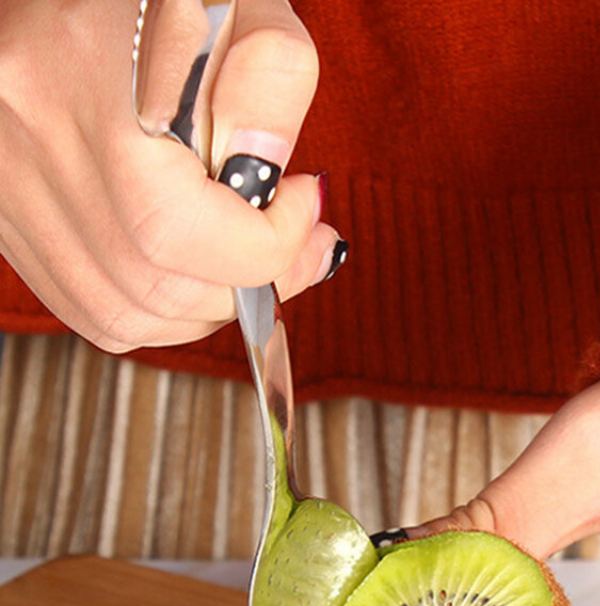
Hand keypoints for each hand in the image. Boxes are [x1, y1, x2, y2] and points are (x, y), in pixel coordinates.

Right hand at [0, 0, 338, 351]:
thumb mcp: (229, 3)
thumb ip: (268, 74)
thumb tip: (272, 178)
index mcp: (80, 84)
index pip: (176, 229)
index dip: (265, 244)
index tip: (305, 206)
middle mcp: (29, 149)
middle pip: (156, 285)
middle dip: (250, 283)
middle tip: (298, 247)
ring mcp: (12, 191)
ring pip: (127, 314)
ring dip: (210, 305)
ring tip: (252, 257)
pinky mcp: (14, 220)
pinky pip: (96, 309)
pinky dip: (164, 310)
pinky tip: (200, 271)